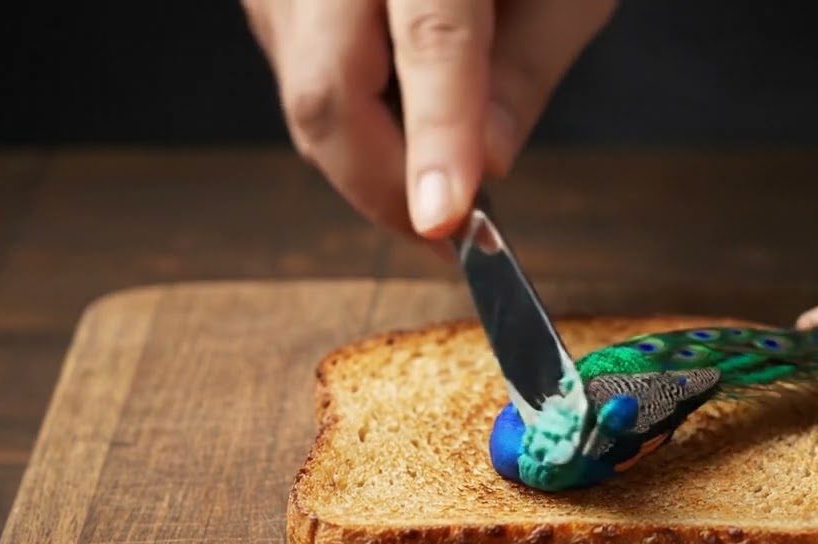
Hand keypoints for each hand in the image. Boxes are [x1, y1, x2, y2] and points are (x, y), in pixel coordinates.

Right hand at [242, 0, 614, 239]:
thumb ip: (524, 70)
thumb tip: (486, 166)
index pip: (429, 37)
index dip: (436, 139)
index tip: (448, 221)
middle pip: (325, 86)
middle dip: (380, 184)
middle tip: (440, 231)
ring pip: (301, 92)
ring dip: (364, 156)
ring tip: (430, 169)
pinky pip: (293, 69)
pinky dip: (346, 116)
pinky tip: (393, 115)